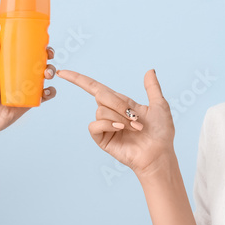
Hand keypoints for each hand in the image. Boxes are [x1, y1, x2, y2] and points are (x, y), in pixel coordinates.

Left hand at [0, 32, 56, 138]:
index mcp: (11, 67)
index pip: (28, 55)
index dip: (39, 49)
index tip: (44, 45)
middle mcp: (21, 76)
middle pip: (40, 65)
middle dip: (48, 60)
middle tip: (48, 58)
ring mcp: (27, 89)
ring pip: (45, 79)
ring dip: (51, 74)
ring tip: (47, 74)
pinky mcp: (30, 102)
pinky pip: (45, 96)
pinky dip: (50, 92)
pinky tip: (47, 91)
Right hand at [56, 68, 174, 179]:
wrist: (159, 154)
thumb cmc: (161, 133)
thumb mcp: (159, 105)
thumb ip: (152, 88)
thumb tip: (149, 70)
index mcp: (120, 103)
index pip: (95, 87)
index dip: (78, 79)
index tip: (62, 72)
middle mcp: (110, 113)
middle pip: (101, 95)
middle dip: (120, 105)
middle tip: (137, 118)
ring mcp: (105, 126)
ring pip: (100, 110)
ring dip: (120, 118)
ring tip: (135, 128)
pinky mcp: (102, 139)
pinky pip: (95, 125)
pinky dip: (108, 124)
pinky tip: (120, 129)